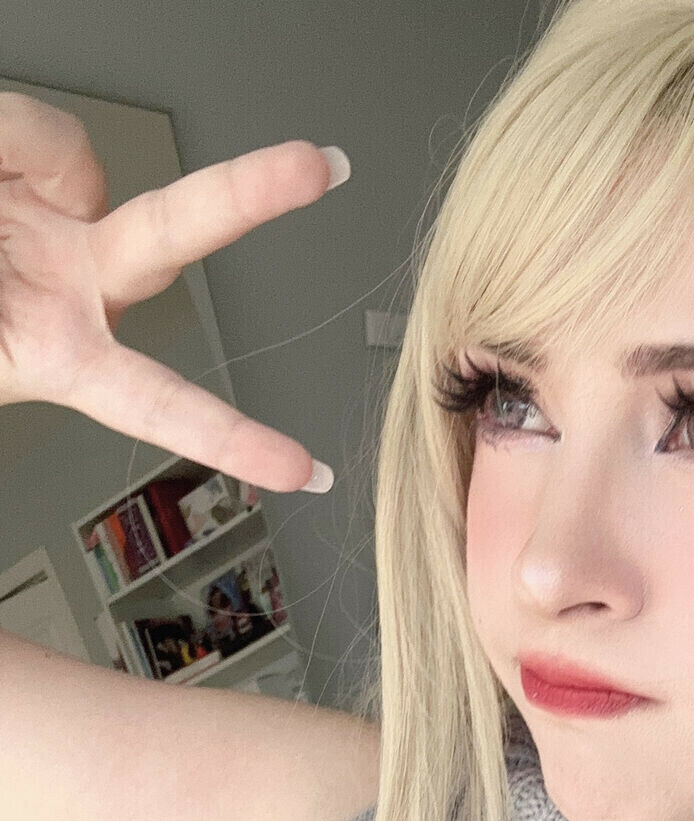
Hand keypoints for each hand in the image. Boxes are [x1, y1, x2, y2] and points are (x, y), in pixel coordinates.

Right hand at [0, 91, 346, 491]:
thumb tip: (40, 222)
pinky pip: (27, 133)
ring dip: (5, 162)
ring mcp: (57, 210)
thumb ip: (12, 316)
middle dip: (250, 192)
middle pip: (175, 232)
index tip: (304, 472)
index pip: (157, 400)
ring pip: (70, 158)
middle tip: (320, 164)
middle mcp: (76, 276)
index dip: (229, 438)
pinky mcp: (31, 153)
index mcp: (59, 349)